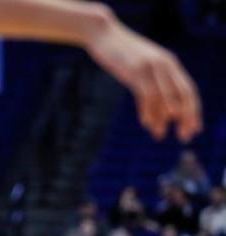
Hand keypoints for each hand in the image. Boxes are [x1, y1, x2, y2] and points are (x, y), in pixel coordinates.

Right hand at [87, 19, 200, 141]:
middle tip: (184, 136)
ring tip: (159, 135)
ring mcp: (151, 67)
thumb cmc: (121, 55)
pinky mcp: (136, 70)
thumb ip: (151, 86)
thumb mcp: (140, 70)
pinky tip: (146, 123)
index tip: (192, 129)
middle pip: (182, 96)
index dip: (193, 112)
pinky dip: (147, 111)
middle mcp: (165, 65)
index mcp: (170, 64)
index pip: (188, 91)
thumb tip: (156, 113)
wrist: (105, 36)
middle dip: (186, 118)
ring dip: (163, 119)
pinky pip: (146, 94)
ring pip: (164, 98)